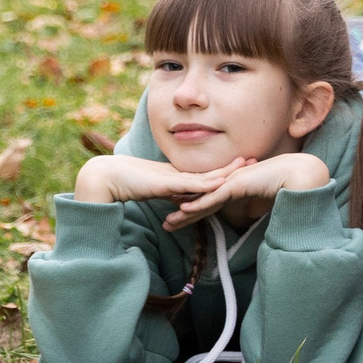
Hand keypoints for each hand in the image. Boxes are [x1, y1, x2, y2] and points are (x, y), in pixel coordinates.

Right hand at [74, 153, 232, 207]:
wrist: (107, 177)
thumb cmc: (128, 183)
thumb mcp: (156, 190)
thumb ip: (170, 194)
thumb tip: (183, 203)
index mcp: (178, 176)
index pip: (207, 175)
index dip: (226, 171)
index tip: (244, 167)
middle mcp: (179, 174)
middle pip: (212, 172)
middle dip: (234, 168)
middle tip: (255, 160)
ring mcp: (173, 177)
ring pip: (205, 176)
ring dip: (226, 173)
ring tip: (245, 167)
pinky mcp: (166, 183)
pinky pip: (190, 185)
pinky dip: (206, 185)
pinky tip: (220, 184)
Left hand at [160, 152, 331, 229]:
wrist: (297, 175)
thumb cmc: (286, 186)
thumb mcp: (266, 200)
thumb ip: (255, 205)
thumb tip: (248, 214)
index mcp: (236, 187)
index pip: (211, 202)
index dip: (196, 212)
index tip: (182, 220)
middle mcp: (230, 183)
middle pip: (201, 201)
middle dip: (183, 214)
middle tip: (167, 224)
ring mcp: (231, 183)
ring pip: (203, 200)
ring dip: (184, 213)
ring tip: (168, 223)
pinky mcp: (236, 185)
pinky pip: (214, 197)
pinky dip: (199, 204)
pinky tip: (184, 210)